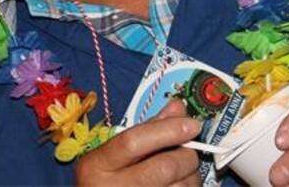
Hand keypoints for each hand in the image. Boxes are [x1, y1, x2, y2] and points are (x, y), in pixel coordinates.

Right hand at [75, 98, 202, 185]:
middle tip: (190, 151)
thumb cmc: (107, 183)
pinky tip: (180, 186)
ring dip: (191, 177)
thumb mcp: (115, 156)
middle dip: (186, 155)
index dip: (167, 130)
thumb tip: (177, 109)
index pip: (134, 142)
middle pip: (164, 167)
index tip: (191, 124)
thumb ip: (147, 130)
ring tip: (184, 173)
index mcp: (97, 166)